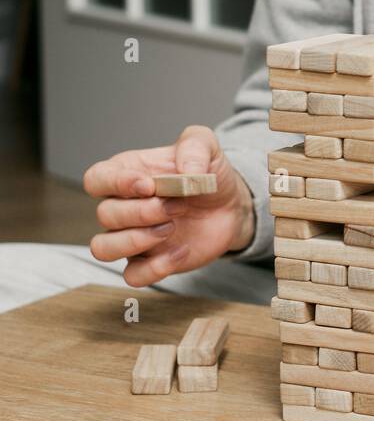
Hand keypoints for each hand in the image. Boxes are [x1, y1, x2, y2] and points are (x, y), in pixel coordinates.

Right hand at [83, 125, 254, 286]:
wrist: (230, 206)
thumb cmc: (208, 174)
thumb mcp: (206, 145)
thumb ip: (195, 144)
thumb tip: (186, 171)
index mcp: (126, 174)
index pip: (96, 179)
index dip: (115, 183)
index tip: (148, 185)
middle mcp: (122, 207)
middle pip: (105, 214)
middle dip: (142, 212)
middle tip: (176, 206)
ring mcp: (132, 237)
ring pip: (103, 248)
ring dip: (135, 241)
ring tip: (170, 229)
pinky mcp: (149, 262)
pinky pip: (132, 276)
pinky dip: (156, 268)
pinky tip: (181, 252)